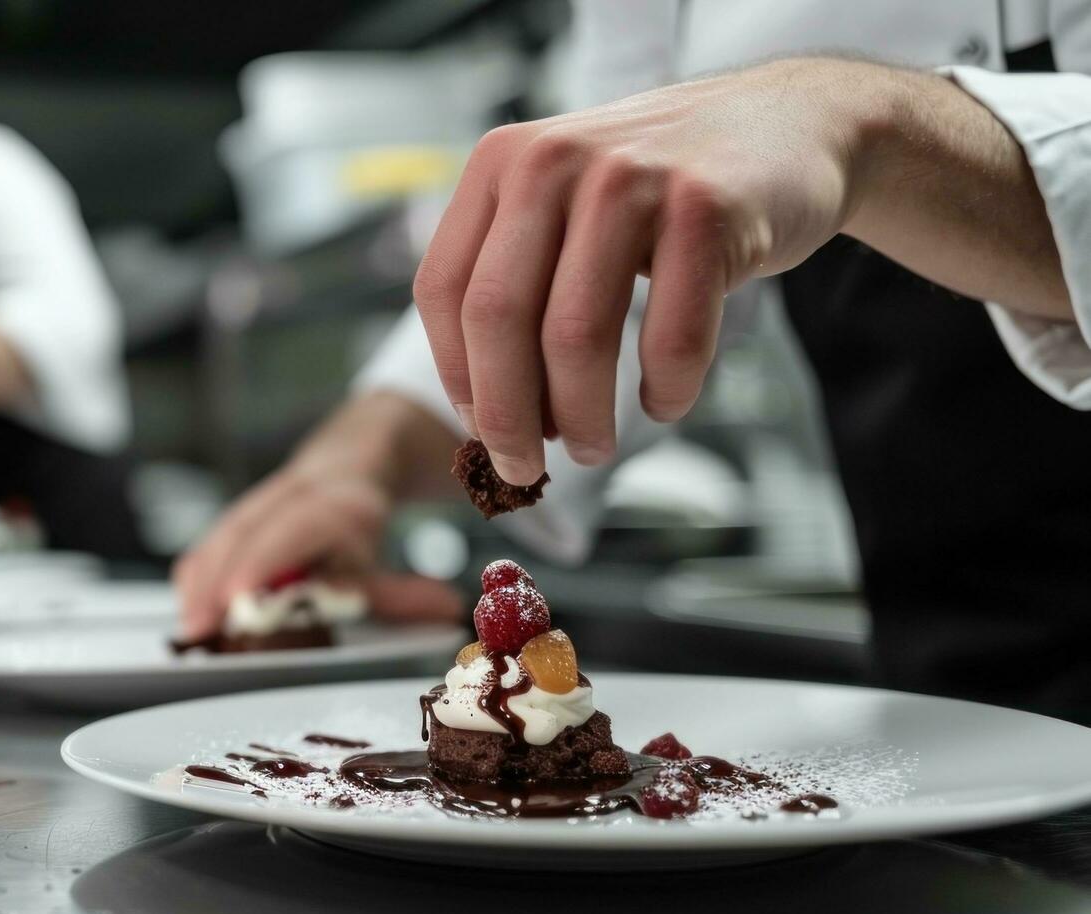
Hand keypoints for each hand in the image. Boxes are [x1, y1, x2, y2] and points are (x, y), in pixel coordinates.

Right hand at [173, 462, 460, 637]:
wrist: (353, 450)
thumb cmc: (364, 512)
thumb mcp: (391, 552)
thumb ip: (401, 590)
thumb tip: (446, 610)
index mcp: (338, 501)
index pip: (296, 527)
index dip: (263, 562)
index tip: (238, 599)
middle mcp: (294, 494)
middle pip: (247, 531)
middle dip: (218, 578)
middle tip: (198, 627)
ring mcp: (263, 499)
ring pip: (224, 535)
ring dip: (200, 582)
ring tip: (187, 628)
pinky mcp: (241, 513)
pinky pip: (212, 540)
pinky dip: (198, 575)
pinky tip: (188, 608)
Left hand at [414, 58, 896, 485]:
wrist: (791, 124)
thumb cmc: (660, 192)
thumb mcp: (566, 202)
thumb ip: (515, 279)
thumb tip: (482, 417)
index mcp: (501, 161)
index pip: (442, 289)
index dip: (456, 375)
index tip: (478, 431)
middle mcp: (552, 160)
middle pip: (497, 319)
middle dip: (506, 414)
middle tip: (524, 468)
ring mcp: (630, 178)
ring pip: (575, 336)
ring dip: (581, 416)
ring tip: (593, 447)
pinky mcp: (706, 207)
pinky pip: (670, 337)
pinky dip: (665, 390)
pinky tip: (665, 403)